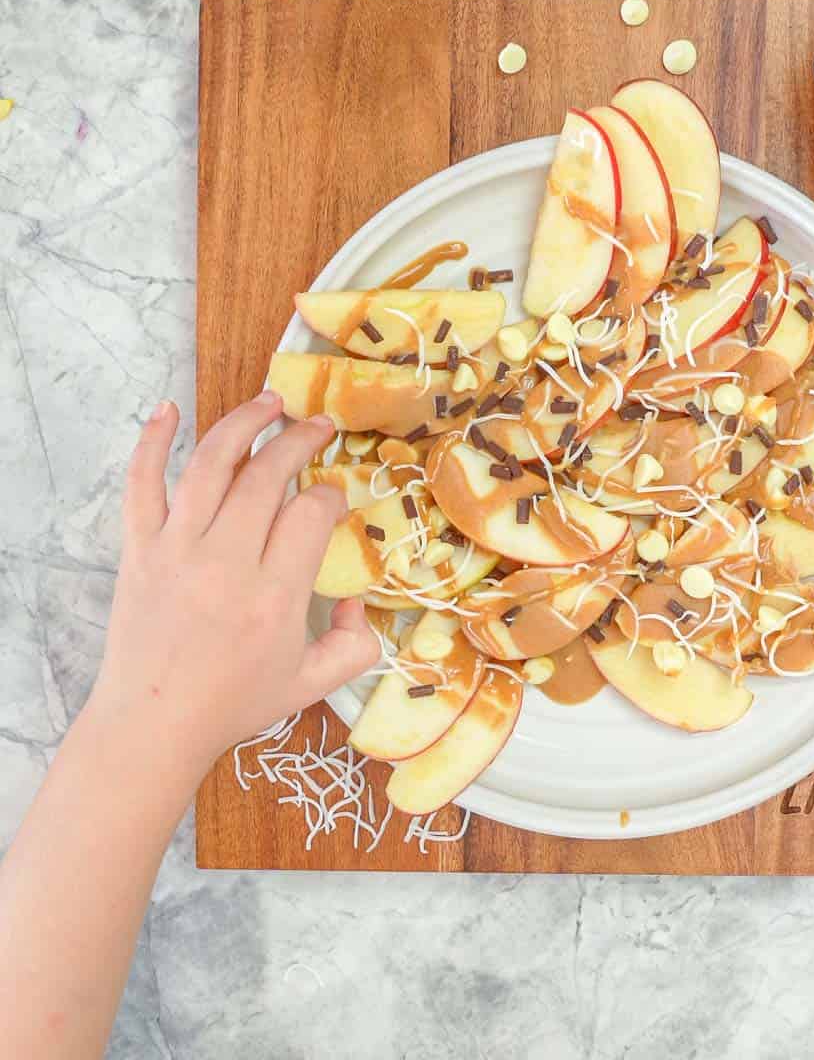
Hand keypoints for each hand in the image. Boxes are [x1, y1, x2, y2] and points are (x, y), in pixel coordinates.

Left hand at [87, 391, 377, 773]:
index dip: (330, 494)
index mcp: (274, 596)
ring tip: (270, 402)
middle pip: (267, 475)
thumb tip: (359, 604)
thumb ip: (356, 646)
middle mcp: (225, 563)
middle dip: (300, 441)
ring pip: (211, 465)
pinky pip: (142, 484)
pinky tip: (166, 409)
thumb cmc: (234, 704)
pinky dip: (152, 442)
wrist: (152, 725)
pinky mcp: (139, 549)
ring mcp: (176, 550)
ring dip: (244, 423)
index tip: (334, 498)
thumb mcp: (313, 684)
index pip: (310, 513)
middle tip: (319, 427)